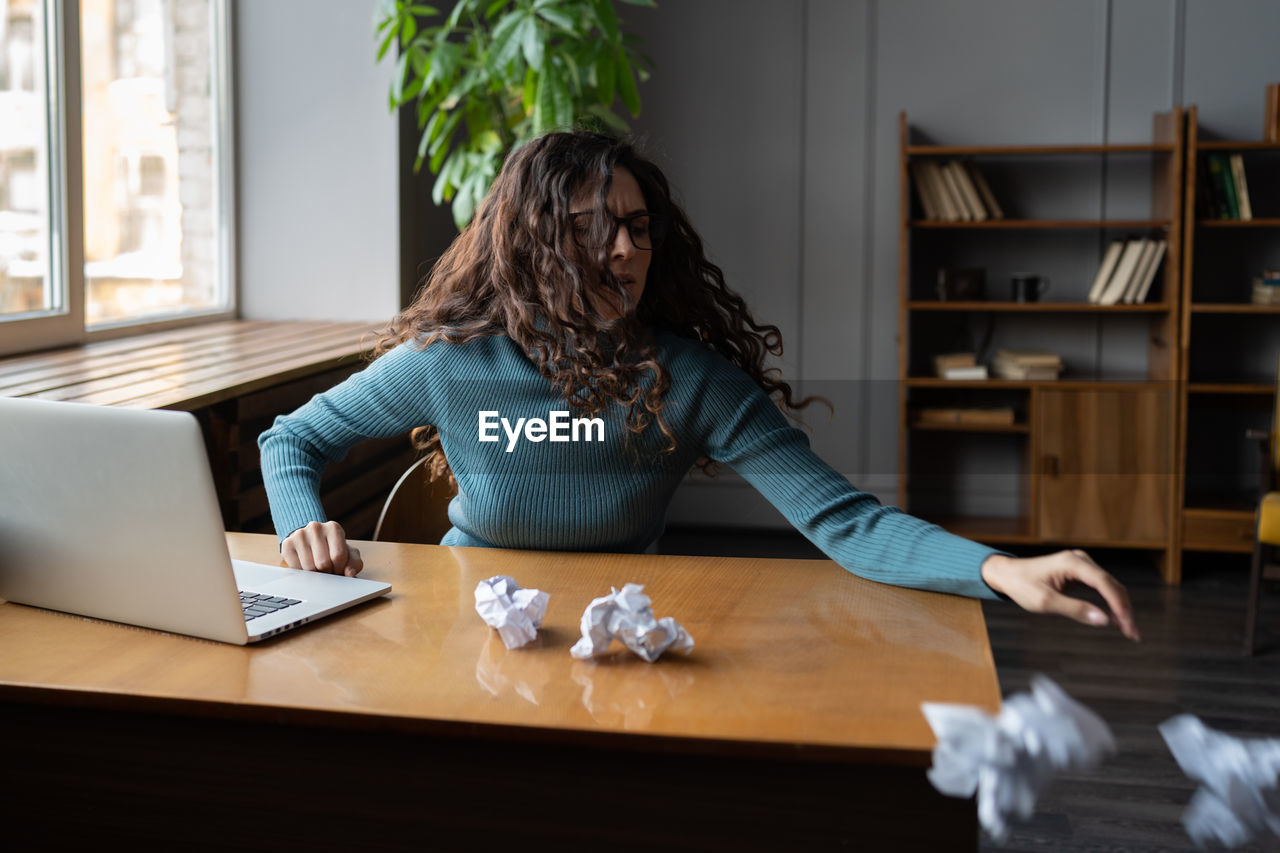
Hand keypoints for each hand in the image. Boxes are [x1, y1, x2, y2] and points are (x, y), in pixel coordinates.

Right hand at [282, 521, 363, 576]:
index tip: (338, 571)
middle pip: (323, 563)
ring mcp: (299, 534)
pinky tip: (306, 568)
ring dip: (315, 575)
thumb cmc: (333, 549)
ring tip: (318, 570)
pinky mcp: (287, 544)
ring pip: (309, 567)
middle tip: (328, 571)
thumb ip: (354, 564)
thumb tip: (350, 574)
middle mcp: (315, 527)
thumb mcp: (348, 554)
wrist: (311, 540)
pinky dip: (303, 574)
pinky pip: (295, 568)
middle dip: (328, 573)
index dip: (340, 569)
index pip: (338, 556)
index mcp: (333, 528)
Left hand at [980, 549, 1138, 641]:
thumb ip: (1074, 610)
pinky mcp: (1079, 572)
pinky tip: (1116, 619)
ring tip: (1128, 630)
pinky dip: (1110, 602)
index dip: (1119, 605)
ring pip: (1110, 586)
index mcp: (1072, 563)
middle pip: (1112, 585)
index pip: (1105, 583)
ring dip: (1120, 607)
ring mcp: (1081, 564)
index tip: (1127, 625)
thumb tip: (1104, 620)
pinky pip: (1101, 587)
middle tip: (1133, 634)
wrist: (1006, 574)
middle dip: (1124, 610)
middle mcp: (1080, 560)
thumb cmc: (1021, 586)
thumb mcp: (1045, 602)